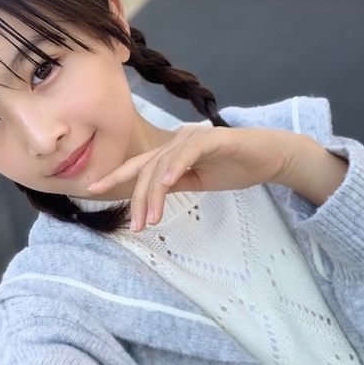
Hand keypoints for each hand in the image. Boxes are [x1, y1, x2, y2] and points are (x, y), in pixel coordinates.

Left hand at [87, 125, 302, 230]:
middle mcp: (178, 142)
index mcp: (172, 153)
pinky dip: (176, 166)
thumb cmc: (235, 167)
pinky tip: (167, 183)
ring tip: (151, 218)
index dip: (116, 177)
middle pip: (147, 170)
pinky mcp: (213, 139)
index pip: (139, 166)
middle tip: (136, 225)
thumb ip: (175, 184)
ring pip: (163, 165)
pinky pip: (188, 152)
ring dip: (154, 193)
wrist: (269, 157)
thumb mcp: (198, 181)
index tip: (94, 191)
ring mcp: (194, 138)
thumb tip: (152, 195)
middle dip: (138, 199)